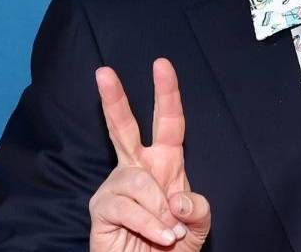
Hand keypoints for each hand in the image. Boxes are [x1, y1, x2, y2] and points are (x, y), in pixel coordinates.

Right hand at [89, 58, 210, 250]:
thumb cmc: (173, 246)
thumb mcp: (198, 226)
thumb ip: (198, 209)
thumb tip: (177, 198)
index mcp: (165, 164)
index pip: (168, 123)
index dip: (167, 94)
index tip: (162, 65)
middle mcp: (138, 169)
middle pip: (123, 127)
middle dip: (114, 99)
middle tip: (104, 72)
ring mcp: (117, 188)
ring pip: (137, 182)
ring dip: (159, 210)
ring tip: (169, 232)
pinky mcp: (102, 209)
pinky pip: (126, 207)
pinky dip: (148, 224)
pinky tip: (158, 236)